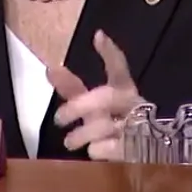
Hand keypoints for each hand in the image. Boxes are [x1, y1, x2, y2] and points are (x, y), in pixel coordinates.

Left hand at [48, 30, 142, 160]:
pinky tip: (92, 151)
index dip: (110, 53)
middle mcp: (134, 105)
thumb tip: (50, 68)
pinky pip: (111, 149)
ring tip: (69, 141)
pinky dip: (97, 150)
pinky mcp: (138, 150)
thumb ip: (72, 89)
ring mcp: (139, 128)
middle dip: (80, 106)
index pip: (119, 69)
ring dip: (83, 133)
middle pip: (107, 97)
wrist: (141, 155)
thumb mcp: (91, 107)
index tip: (98, 36)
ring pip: (106, 125)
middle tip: (59, 118)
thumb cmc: (112, 124)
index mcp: (124, 90)